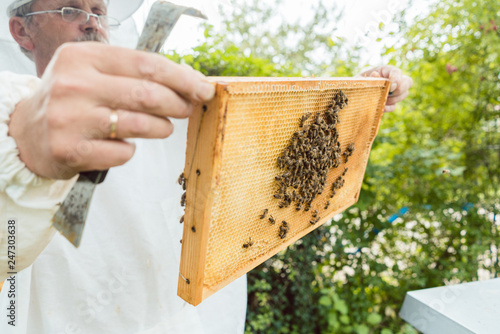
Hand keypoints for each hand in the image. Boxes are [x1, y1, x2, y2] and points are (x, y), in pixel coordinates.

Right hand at [8, 42, 214, 178]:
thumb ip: (135, 73)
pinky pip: (123, 152)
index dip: (182, 78)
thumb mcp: (94, 72)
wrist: (27, 132)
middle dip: (178, 104)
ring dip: (162, 128)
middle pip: (147, 94)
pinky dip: (130, 150)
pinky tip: (122, 145)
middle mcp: (74, 84)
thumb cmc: (73, 99)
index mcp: (83, 57)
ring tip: (163, 127)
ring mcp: (70, 118)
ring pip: (140, 124)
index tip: (204, 88)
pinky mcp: (70, 149)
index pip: (146, 63)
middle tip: (187, 109)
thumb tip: (189, 80)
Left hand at [357, 65, 412, 111]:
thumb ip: (368, 77)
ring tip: (380, 99)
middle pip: (408, 82)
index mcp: (385, 70)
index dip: (397, 78)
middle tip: (389, 93)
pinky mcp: (389, 102)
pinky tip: (382, 108)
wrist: (351, 93)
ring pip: (404, 94)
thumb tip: (376, 74)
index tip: (391, 86)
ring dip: (393, 99)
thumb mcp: (359, 79)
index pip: (397, 72)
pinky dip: (388, 108)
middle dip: (400, 89)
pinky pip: (394, 106)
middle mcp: (393, 79)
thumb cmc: (356, 83)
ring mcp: (393, 91)